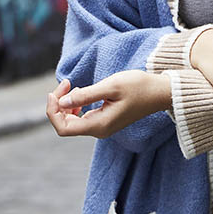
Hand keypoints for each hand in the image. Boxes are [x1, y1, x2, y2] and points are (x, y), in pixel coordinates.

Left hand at [47, 71, 171, 139]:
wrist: (159, 92)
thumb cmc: (138, 86)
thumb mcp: (111, 86)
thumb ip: (86, 95)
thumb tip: (62, 102)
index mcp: (99, 125)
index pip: (63, 128)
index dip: (53, 111)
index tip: (56, 91)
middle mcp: (99, 130)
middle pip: (65, 125)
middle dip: (58, 104)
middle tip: (65, 83)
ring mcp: (102, 126)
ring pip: (72, 121)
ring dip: (66, 104)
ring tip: (72, 85)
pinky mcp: (104, 120)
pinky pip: (81, 117)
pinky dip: (75, 105)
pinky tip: (79, 92)